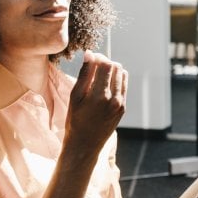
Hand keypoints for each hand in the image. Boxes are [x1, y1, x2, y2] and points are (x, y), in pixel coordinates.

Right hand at [63, 50, 127, 164]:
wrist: (85, 144)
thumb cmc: (75, 120)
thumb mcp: (75, 96)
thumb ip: (85, 74)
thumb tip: (90, 54)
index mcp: (99, 95)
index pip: (106, 64)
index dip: (99, 57)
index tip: (91, 58)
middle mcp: (113, 99)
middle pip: (116, 67)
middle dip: (106, 62)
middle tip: (95, 66)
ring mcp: (120, 104)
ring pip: (122, 75)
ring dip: (112, 70)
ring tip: (99, 75)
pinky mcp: (123, 108)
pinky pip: (123, 86)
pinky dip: (116, 81)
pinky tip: (104, 85)